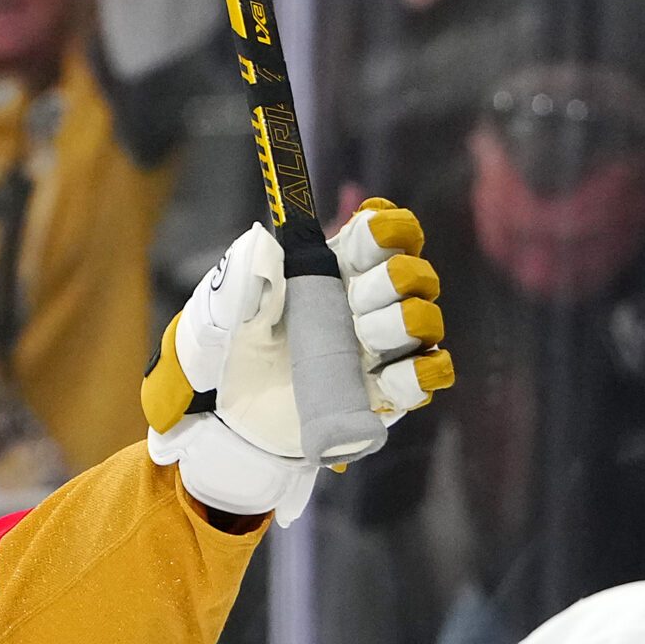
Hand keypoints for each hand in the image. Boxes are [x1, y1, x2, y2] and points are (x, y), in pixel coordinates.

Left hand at [143, 200, 450, 523]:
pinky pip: (426, 376)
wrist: (218, 415)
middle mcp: (365, 305)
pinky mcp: (383, 394)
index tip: (370, 229)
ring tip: (364, 335)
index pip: (382, 235)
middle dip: (393, 278)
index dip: (387, 228)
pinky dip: (423, 370)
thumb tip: (268, 237)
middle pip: (412, 275)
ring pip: (424, 321)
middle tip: (356, 299)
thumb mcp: (223, 308)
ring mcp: (378, 350)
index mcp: (332, 272)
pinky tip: (397, 370)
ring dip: (404, 320)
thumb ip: (244, 271)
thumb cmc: (223, 352)